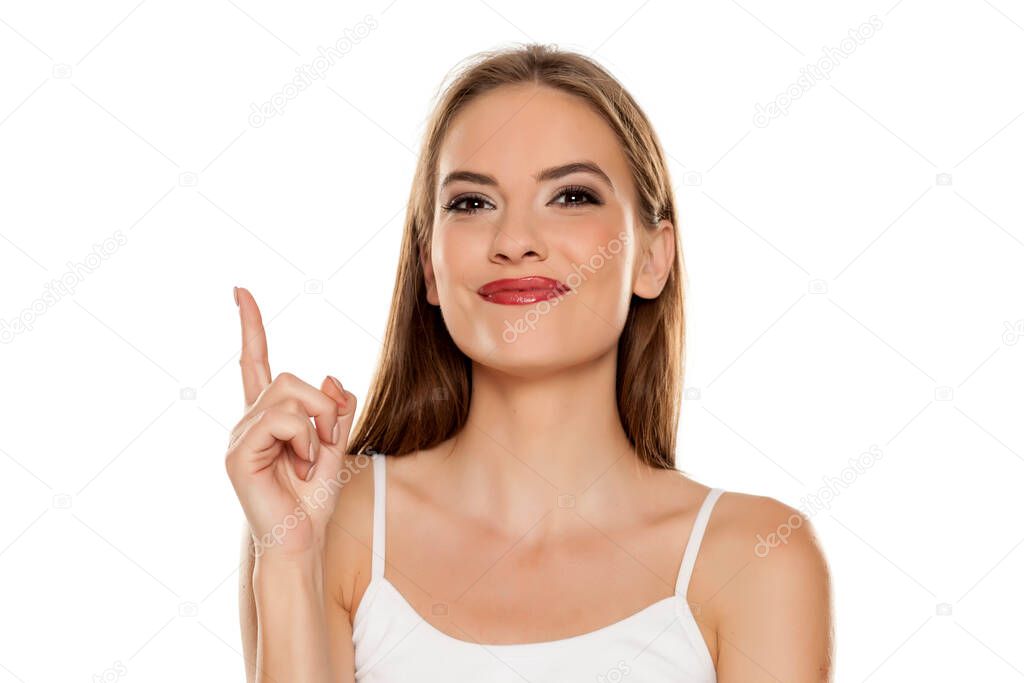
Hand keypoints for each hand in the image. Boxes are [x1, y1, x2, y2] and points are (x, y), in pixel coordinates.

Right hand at [224, 286, 357, 559]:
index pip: (255, 361)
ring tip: (310, 460)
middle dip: (324, 407)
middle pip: (290, 378)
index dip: (250, 326)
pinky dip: (305, 440)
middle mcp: (248, 420)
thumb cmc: (313, 499)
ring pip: (290, 395)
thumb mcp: (337, 445)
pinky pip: (283, 420)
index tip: (241, 291)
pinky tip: (299, 467)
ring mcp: (240, 435)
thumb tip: (331, 377)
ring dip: (318, 426)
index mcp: (268, 416)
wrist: (301, 540)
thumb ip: (336, 410)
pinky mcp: (238, 452)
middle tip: (327, 444)